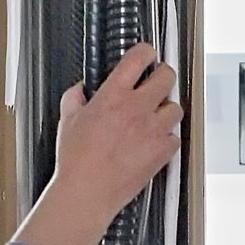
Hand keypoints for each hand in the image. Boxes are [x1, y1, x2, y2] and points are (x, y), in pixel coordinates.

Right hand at [53, 42, 181, 224]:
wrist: (87, 192)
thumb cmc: (76, 161)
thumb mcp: (68, 121)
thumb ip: (75, 98)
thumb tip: (80, 90)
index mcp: (113, 95)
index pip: (139, 58)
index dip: (146, 52)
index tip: (147, 55)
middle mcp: (137, 108)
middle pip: (167, 76)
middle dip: (163, 76)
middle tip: (157, 82)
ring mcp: (153, 130)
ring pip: (176, 107)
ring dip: (167, 109)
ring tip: (156, 116)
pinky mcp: (162, 151)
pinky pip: (175, 137)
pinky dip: (168, 137)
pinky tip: (155, 141)